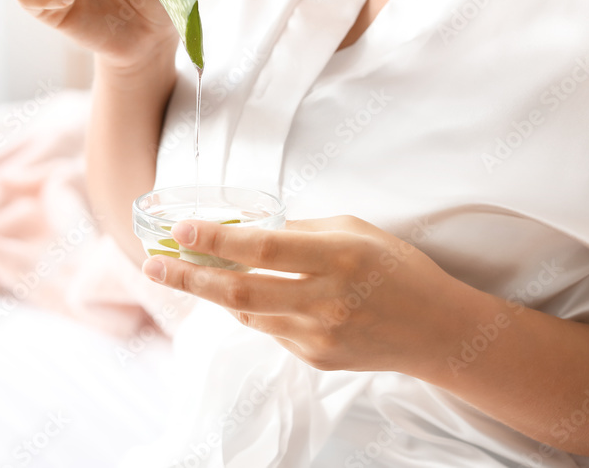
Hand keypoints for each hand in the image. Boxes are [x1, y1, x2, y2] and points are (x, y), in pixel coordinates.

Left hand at [141, 216, 494, 376]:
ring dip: (211, 293)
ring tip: (181, 273)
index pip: (263, 249)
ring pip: (246, 314)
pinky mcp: (315, 358)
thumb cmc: (396, 268)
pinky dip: (251, 309)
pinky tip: (245, 292)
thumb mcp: (353, 230)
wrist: (436, 330)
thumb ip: (299, 231)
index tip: (181, 230)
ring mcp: (318, 335)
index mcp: (338, 257)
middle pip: (240, 292)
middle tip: (152, 264)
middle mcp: (325, 300)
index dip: (216, 241)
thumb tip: (245, 230)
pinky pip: (269, 329)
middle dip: (188, 277)